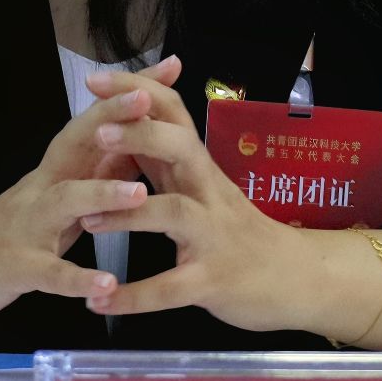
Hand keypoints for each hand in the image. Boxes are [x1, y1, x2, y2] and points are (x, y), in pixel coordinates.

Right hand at [0, 55, 182, 322]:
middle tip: (150, 101)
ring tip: (139, 193)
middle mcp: (41, 188)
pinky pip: (49, 273)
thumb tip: (137, 145)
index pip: (94, 123)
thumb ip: (92, 173)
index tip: (168, 69)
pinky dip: (77, 279)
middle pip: (75, 143)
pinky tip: (106, 287)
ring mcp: (26, 226)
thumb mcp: (54, 197)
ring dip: (100, 193)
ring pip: (64, 202)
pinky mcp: (15, 267)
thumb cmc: (6, 231)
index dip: (128, 96)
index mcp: (55, 171)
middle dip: (112, 118)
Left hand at [76, 68, 318, 333]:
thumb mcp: (205, 188)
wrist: (297, 279)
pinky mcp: (212, 282)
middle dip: (141, 135)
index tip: (94, 79)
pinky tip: (99, 301)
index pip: (172, 114)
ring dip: (127, 216)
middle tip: (98, 132)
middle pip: (181, 149)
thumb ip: (168, 160)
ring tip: (85, 220)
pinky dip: (133, 296)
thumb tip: (129, 119)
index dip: (136, 92)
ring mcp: (213, 237)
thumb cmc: (241, 232)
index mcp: (200, 168)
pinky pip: (170, 289)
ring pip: (173, 214)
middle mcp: (209, 194)